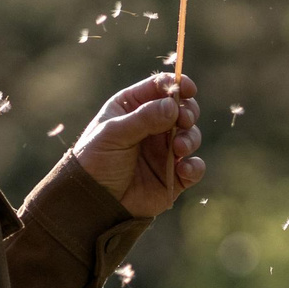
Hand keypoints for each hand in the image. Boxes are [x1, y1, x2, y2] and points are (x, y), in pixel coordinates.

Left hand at [73, 71, 204, 216]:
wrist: (94, 203)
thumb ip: (143, 118)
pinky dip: (194, 166)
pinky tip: (183, 169)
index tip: (188, 89)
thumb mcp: (113, 134)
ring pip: (191, 135)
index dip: (177, 85)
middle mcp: (152, 126)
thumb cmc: (96, 162)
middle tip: (183, 120)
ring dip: (190, 138)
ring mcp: (164, 151)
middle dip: (188, 112)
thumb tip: (174, 105)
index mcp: (132, 108)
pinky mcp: (174, 176)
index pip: (159, 88)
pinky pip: (194, 167)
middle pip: (182, 108)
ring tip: (179, 148)